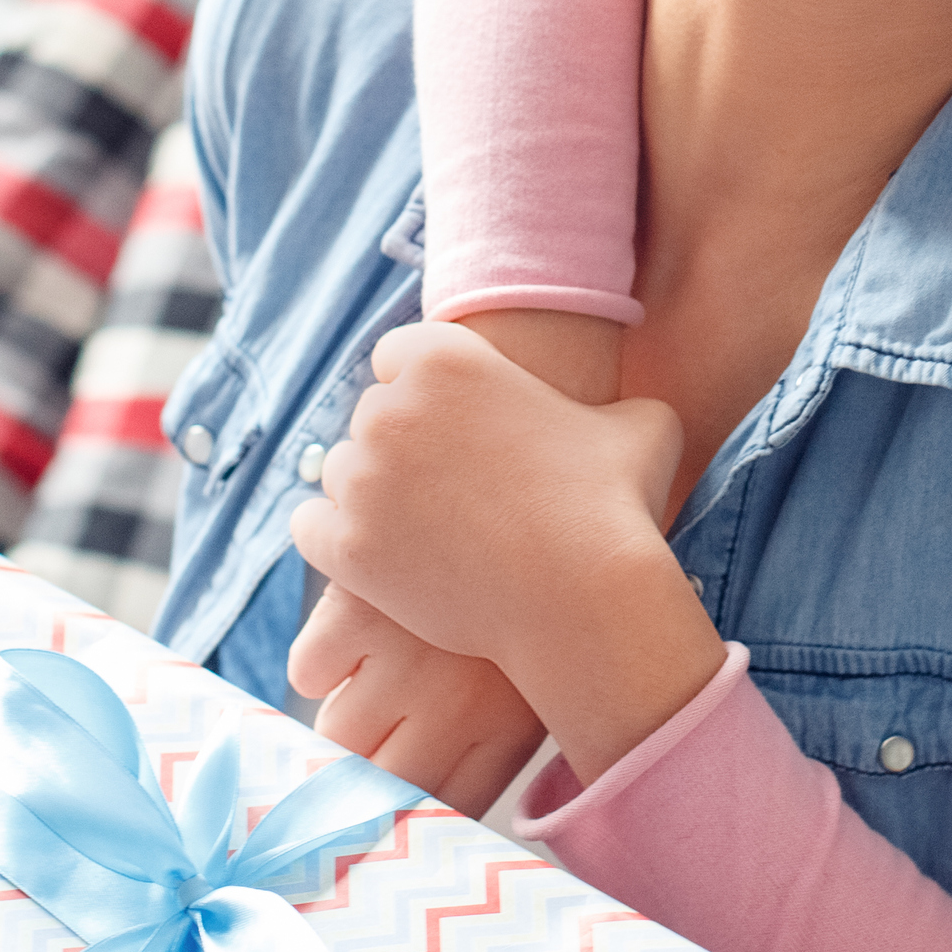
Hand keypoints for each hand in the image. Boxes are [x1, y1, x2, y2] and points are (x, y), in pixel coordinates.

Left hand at [288, 321, 684, 673]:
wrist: (585, 596)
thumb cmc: (616, 505)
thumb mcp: (639, 424)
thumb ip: (614, 402)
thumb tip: (627, 412)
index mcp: (445, 358)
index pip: (399, 356)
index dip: (425, 389)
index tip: (452, 425)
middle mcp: (390, 409)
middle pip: (371, 417)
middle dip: (402, 447)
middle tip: (448, 488)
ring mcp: (362, 479)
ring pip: (342, 474)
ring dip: (372, 494)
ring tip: (424, 528)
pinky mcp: (345, 546)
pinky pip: (312, 526)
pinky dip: (339, 538)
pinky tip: (380, 553)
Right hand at [289, 589, 550, 816]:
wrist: (556, 460)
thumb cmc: (565, 564)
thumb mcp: (558, 651)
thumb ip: (514, 725)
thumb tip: (451, 791)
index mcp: (508, 731)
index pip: (445, 814)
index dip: (413, 818)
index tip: (397, 811)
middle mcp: (449, 711)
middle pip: (375, 794)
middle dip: (361, 792)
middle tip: (357, 773)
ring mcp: (399, 662)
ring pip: (336, 739)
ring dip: (344, 722)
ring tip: (359, 702)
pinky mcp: (356, 609)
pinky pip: (307, 671)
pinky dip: (318, 663)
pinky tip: (343, 642)